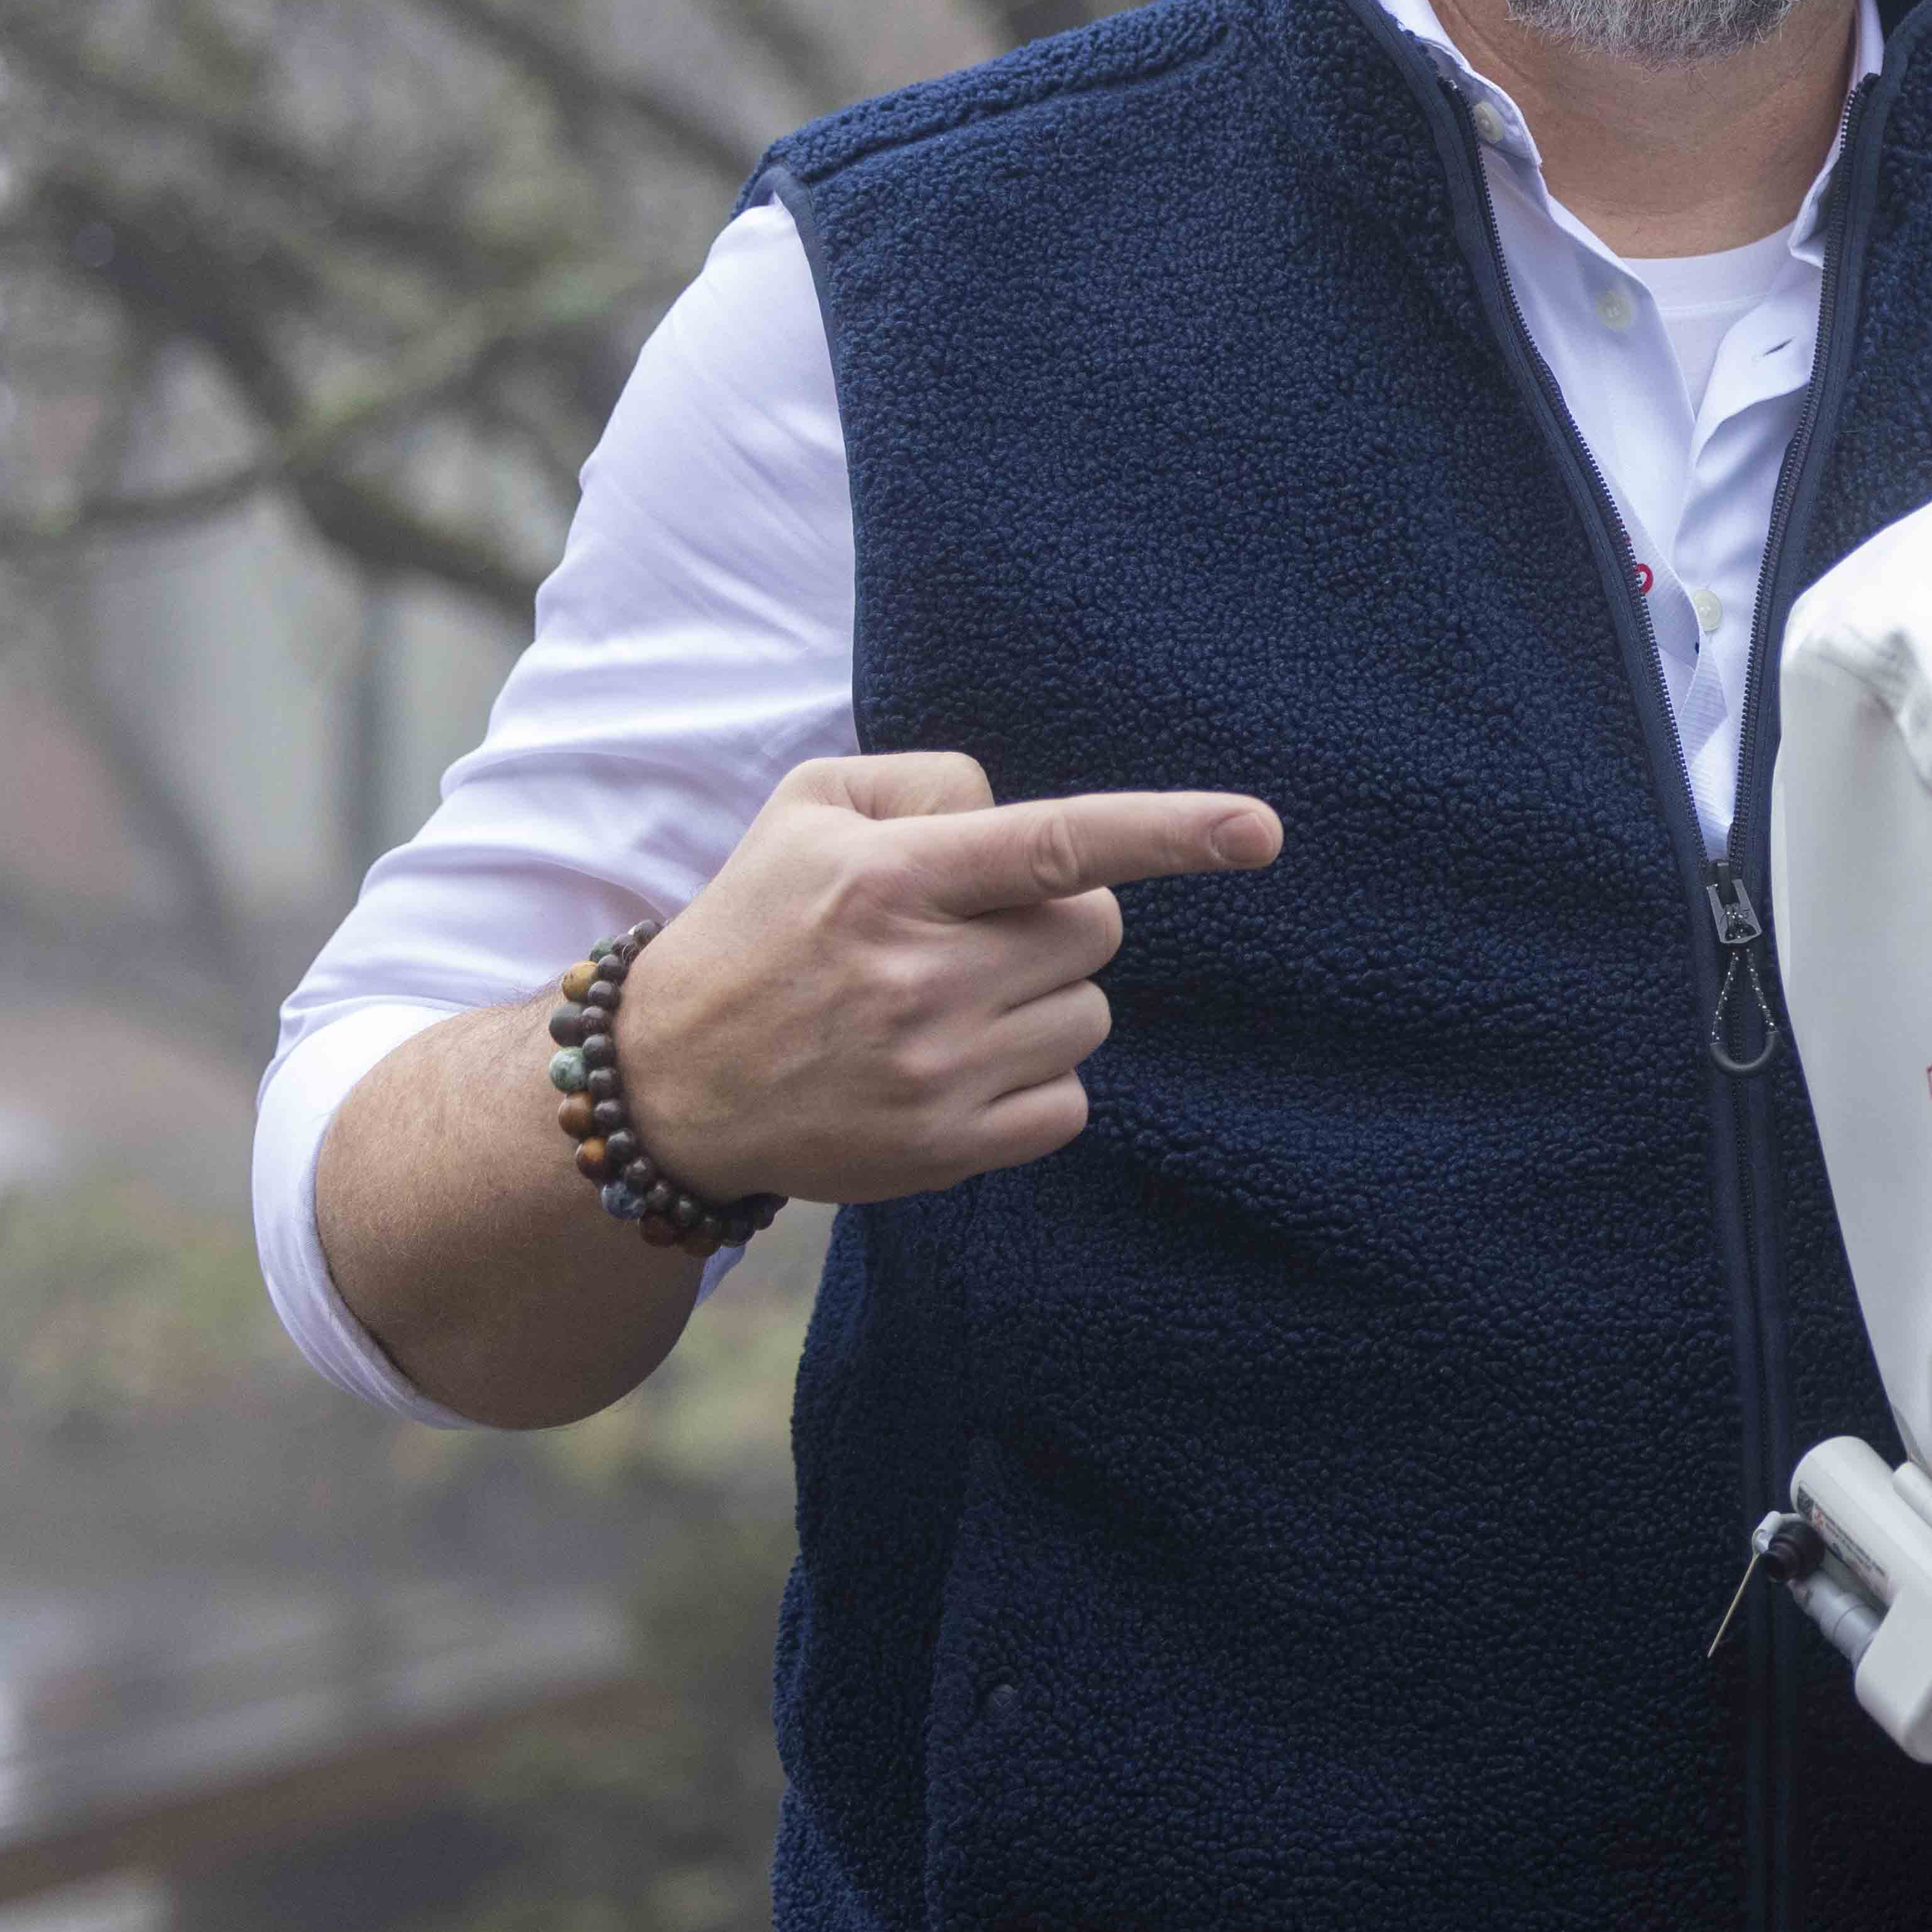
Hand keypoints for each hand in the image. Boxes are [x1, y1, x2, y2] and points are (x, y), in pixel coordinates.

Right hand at [610, 751, 1281, 1207]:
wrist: (669, 1080)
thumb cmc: (761, 923)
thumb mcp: (812, 810)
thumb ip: (930, 783)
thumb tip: (1020, 809)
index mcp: (891, 878)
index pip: (1058, 842)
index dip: (1171, 831)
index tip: (1262, 828)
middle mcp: (918, 974)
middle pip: (1095, 929)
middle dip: (1058, 922)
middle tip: (973, 935)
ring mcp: (935, 1070)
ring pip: (1088, 1014)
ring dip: (1042, 1001)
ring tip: (945, 1004)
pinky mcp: (946, 1148)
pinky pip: (1068, 1100)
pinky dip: (1033, 1080)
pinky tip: (955, 1068)